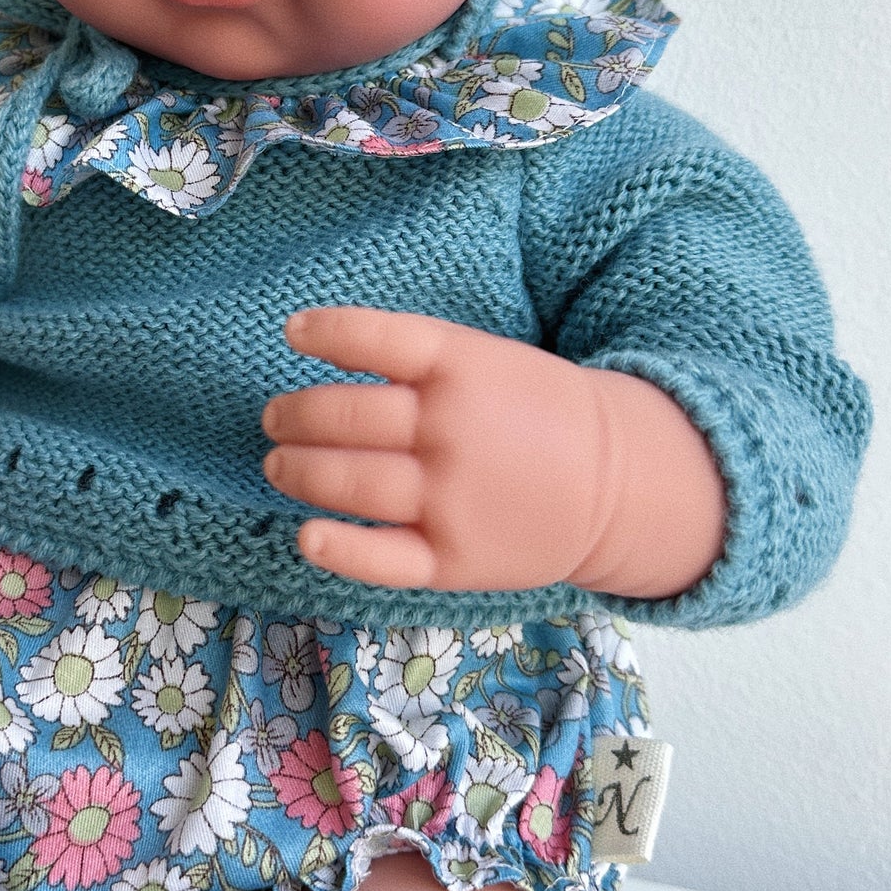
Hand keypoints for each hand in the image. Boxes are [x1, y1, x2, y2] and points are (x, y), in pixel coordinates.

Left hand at [261, 307, 724, 595]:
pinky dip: (337, 548)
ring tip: (279, 464)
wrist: (616, 484)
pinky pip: (380, 557)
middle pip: (345, 416)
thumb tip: (320, 348)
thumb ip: (416, 360)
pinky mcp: (453, 558)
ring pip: (348, 483)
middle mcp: (452, 428)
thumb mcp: (488, 360)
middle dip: (293, 416)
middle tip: (274, 419)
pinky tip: (308, 535)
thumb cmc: (535, 415)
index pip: (375, 339)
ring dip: (297, 471)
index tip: (293, 334)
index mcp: (462, 366)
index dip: (325, 332)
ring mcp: (451, 497)